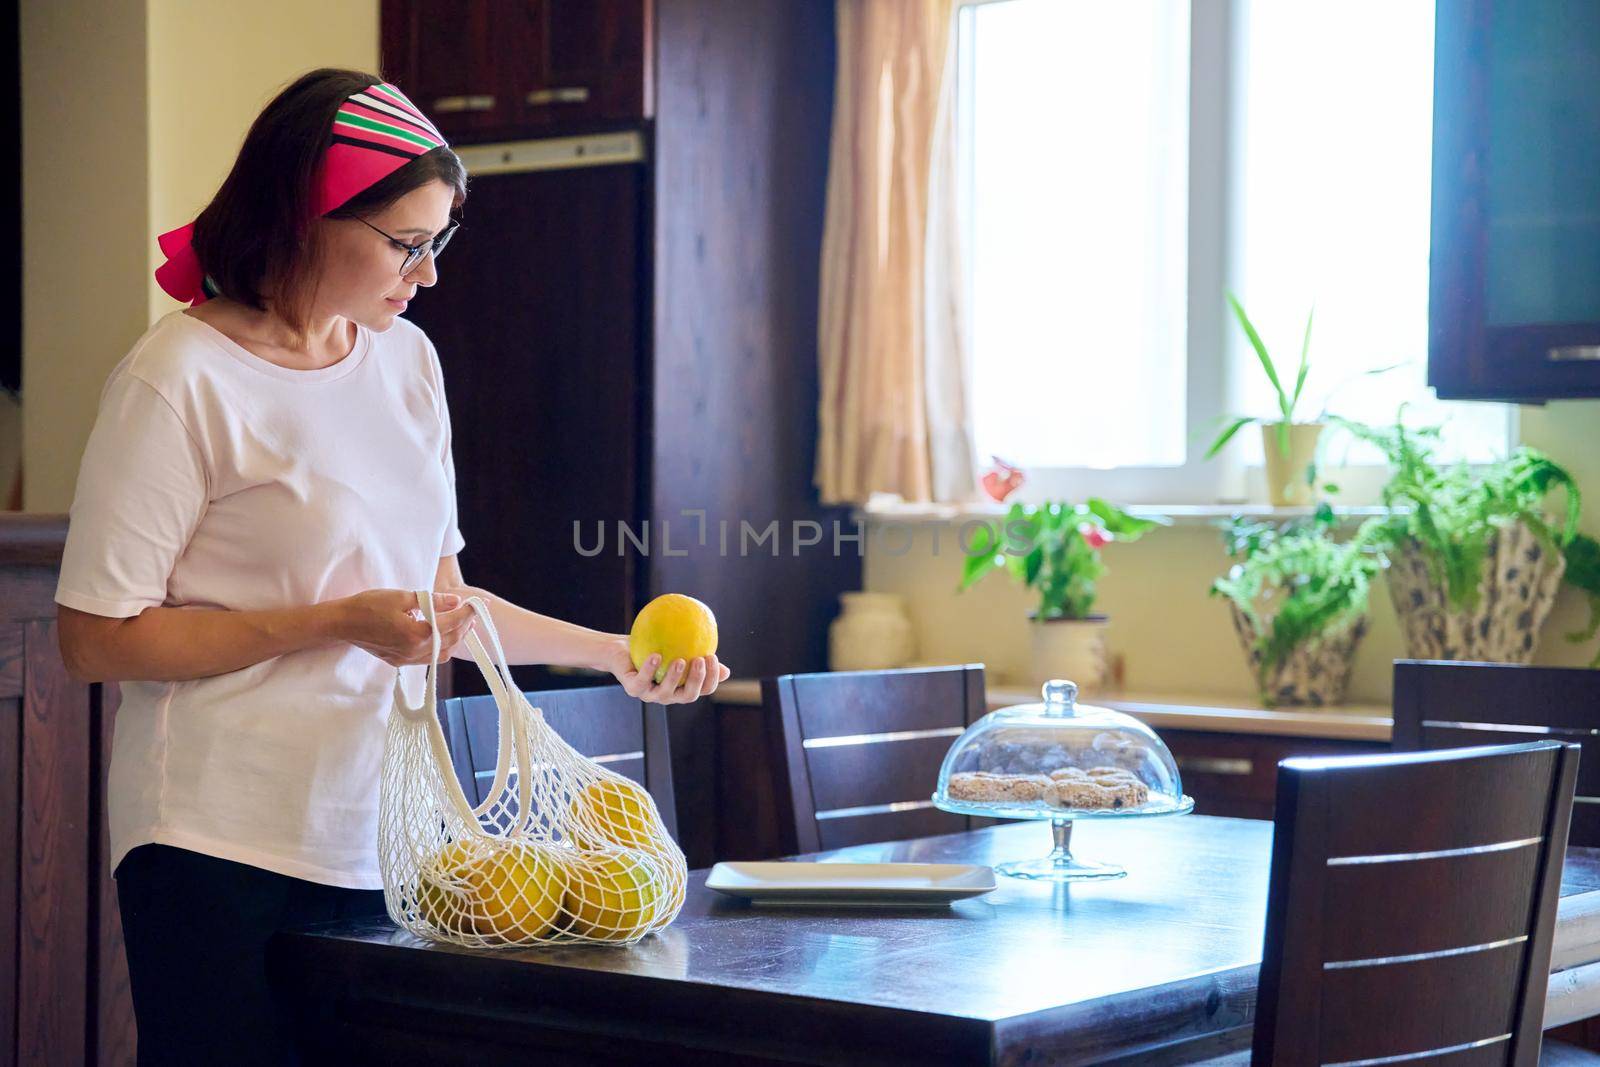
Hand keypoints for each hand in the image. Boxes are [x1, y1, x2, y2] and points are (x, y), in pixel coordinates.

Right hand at [334, 589, 475, 666]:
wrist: (342, 623)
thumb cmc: (369, 605)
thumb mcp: (402, 597)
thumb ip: (432, 601)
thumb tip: (455, 600)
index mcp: (417, 633)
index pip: (452, 623)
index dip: (468, 612)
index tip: (478, 603)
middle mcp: (414, 651)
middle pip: (451, 640)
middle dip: (465, 626)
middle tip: (472, 612)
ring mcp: (407, 659)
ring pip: (443, 653)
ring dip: (455, 638)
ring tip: (461, 623)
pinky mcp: (400, 661)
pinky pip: (429, 658)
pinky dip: (441, 647)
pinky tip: (442, 635)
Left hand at [596, 636, 730, 703]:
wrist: (620, 649)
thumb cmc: (652, 646)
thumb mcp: (678, 647)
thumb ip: (697, 654)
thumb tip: (726, 669)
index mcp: (682, 687)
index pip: (703, 689)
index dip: (711, 677)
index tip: (711, 656)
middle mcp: (668, 695)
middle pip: (688, 696)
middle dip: (696, 680)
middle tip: (699, 660)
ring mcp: (650, 694)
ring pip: (665, 694)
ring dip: (674, 678)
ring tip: (680, 660)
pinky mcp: (633, 689)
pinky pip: (642, 682)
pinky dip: (649, 670)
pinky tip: (656, 656)